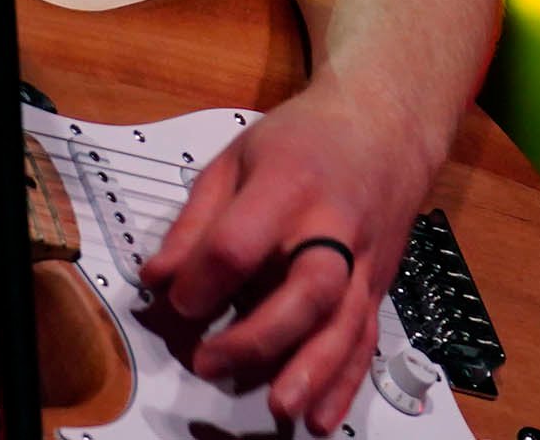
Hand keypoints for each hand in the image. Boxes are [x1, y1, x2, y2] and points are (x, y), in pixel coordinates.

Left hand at [136, 75, 442, 435]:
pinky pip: (366, 339)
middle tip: (210, 362)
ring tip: (278, 408)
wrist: (383, 128)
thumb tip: (156, 279)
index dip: (203, 278)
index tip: (175, 300)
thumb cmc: (301, 140)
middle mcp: (334, 225)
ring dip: (312, 372)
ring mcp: (364, 260)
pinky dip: (345, 382)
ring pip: (345, 323)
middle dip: (259, 335)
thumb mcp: (235, 159)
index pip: (242, 240)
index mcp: (288, 183)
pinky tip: (323, 417)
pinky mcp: (379, 285)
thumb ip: (196, 221)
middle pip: (308, 288)